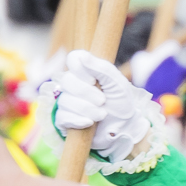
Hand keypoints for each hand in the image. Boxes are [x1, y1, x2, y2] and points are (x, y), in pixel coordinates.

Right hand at [36, 49, 161, 167]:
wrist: (124, 129)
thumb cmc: (122, 104)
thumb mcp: (117, 83)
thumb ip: (101, 68)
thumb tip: (81, 56)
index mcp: (87, 71)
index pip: (73, 59)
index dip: (79, 69)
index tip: (93, 80)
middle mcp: (74, 84)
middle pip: (67, 81)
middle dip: (86, 93)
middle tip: (102, 101)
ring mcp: (67, 102)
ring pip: (64, 100)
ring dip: (86, 108)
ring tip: (102, 115)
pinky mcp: (64, 120)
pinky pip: (62, 116)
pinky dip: (77, 120)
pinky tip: (89, 123)